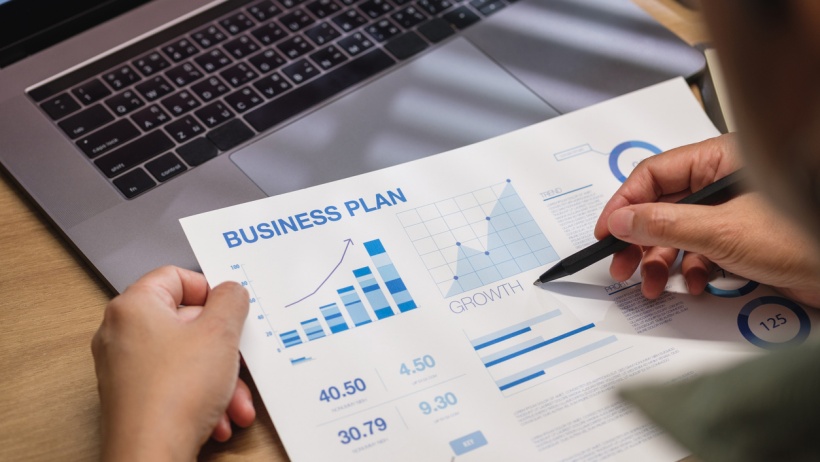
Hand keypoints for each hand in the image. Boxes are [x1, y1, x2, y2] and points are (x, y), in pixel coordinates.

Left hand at [92, 266, 254, 460]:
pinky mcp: (132, 396)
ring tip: (234, 402)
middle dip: (223, 349)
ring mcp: (124, 367)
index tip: (230, 308)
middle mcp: (121, 333)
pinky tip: (219, 418)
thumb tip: (230, 291)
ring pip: (186, 359)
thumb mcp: (220, 334)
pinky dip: (201, 397)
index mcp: (133, 306)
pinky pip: (175, 384)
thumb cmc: (173, 396)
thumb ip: (230, 301)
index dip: (210, 290)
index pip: (177, 276)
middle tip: (239, 360)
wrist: (151, 454)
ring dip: (219, 380)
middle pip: (186, 323)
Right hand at [594, 134, 819, 306]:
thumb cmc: (805, 237)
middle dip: (639, 240)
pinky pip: (700, 251)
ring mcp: (732, 212)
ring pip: (678, 232)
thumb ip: (666, 225)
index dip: (625, 203)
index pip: (655, 175)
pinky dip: (691, 270)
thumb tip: (624, 220)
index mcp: (721, 160)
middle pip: (662, 206)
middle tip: (620, 264)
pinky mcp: (742, 240)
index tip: (607, 231)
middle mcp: (724, 183)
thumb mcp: (723, 231)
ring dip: (661, 261)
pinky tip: (693, 284)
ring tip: (651, 284)